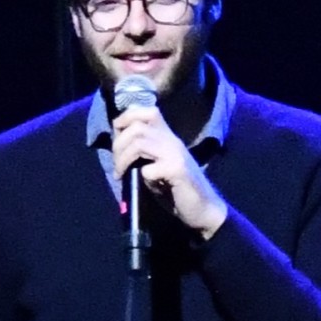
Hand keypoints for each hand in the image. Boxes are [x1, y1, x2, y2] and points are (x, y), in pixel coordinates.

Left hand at [110, 95, 227, 238]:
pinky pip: (149, 169)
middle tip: (117, 164)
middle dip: (118, 144)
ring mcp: (176, 154)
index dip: (126, 119)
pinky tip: (145, 185)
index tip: (116, 137)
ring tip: (121, 174)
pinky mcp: (177, 171)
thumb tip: (118, 146)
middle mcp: (172, 141)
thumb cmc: (177, 190)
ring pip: (139, 143)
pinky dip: (142, 176)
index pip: (147, 111)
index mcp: (168, 136)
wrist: (204, 209)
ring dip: (123, 159)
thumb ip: (143, 153)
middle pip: (137, 127)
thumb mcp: (158, 165)